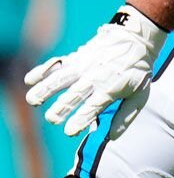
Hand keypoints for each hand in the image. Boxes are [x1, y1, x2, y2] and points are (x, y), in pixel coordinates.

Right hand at [23, 7, 166, 137]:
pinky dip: (42, 70)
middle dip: (61, 108)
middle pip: (74, 94)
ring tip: (32, 100)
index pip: (94, 106)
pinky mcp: (75, 58)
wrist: (135, 39)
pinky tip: (29, 80)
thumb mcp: (140, 94)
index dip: (81, 118)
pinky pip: (56, 64)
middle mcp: (94, 77)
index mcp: (111, 88)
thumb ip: (125, 116)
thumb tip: (111, 137)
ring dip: (45, 89)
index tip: (69, 131)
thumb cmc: (137, 72)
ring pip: (60, 78)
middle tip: (52, 119)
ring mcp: (83, 66)